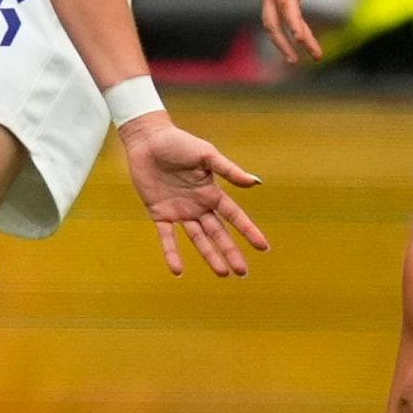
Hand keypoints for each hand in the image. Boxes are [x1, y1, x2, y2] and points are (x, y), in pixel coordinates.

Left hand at [119, 115, 268, 278]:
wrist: (148, 139)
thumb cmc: (178, 143)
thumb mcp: (206, 155)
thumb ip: (228, 170)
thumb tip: (256, 183)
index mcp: (211, 193)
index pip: (234, 216)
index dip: (249, 231)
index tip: (264, 248)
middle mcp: (198, 206)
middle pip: (218, 233)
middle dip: (230, 252)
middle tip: (243, 272)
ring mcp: (179, 211)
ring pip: (197, 238)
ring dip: (209, 256)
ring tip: (222, 273)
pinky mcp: (159, 213)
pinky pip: (166, 237)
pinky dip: (171, 253)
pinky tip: (177, 270)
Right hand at [261, 0, 348, 62]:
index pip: (288, 4)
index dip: (294, 23)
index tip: (302, 41)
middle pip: (274, 19)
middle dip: (284, 41)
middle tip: (297, 61)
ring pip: (270, 24)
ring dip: (281, 43)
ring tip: (295, 61)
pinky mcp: (272, 2)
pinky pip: (275, 22)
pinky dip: (283, 36)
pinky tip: (295, 48)